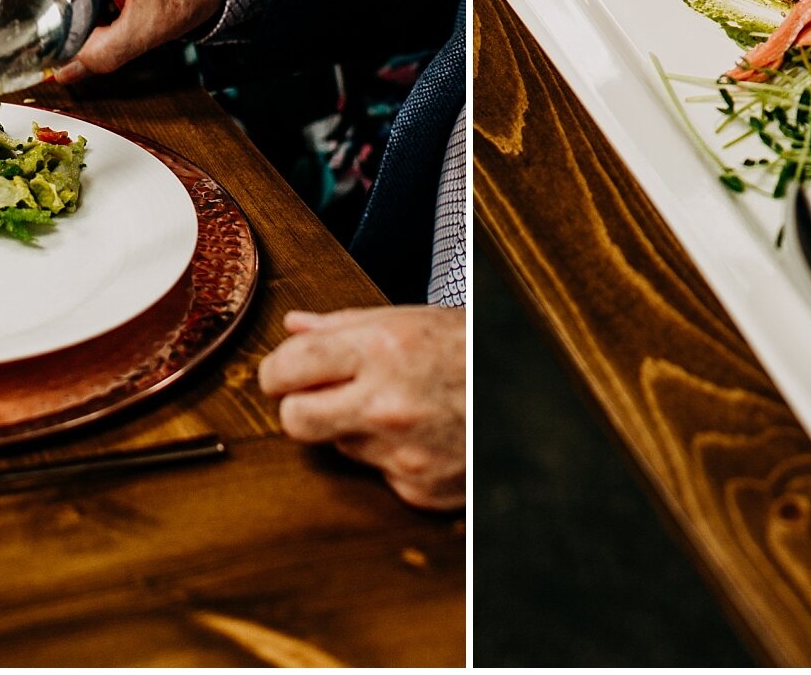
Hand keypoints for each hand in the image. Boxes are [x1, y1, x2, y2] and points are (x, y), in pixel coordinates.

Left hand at [258, 305, 464, 510]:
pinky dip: (390, 457)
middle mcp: (387, 404)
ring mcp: (402, 454)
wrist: (534, 397)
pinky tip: (420, 434)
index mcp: (382, 349)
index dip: (277, 371)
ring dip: (352, 429)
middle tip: (318, 395)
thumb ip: (346, 325)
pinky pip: (378, 475)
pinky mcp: (419, 490)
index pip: (286, 368)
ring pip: (338, 447)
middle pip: (294, 421)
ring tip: (394, 405)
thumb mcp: (415, 320)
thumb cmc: (475, 350)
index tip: (283, 372)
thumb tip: (295, 326)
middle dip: (298, 407)